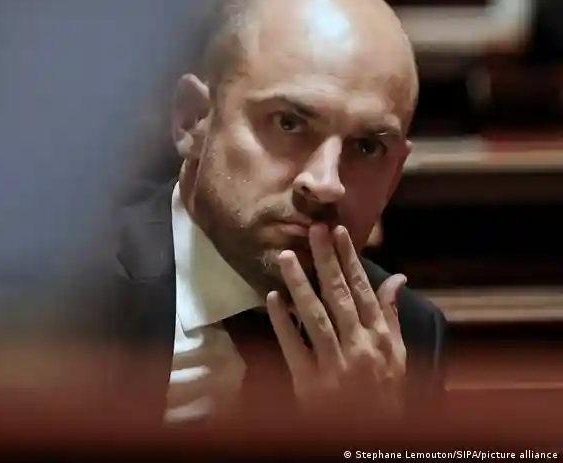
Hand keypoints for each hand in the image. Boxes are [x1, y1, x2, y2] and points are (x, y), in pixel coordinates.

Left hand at [266, 224, 406, 416]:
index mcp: (381, 337)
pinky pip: (294, 347)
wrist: (373, 442)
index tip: (337, 231)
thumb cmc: (387, 393)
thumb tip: (398, 278)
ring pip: (315, 316)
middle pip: (339, 295)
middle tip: (312, 230)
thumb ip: (392, 315)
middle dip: (326, 260)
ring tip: (287, 256)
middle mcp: (359, 346)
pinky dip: (282, 322)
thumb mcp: (399, 355)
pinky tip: (272, 298)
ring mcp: (334, 364)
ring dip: (300, 284)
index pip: (363, 290)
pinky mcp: (310, 383)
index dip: (350, 259)